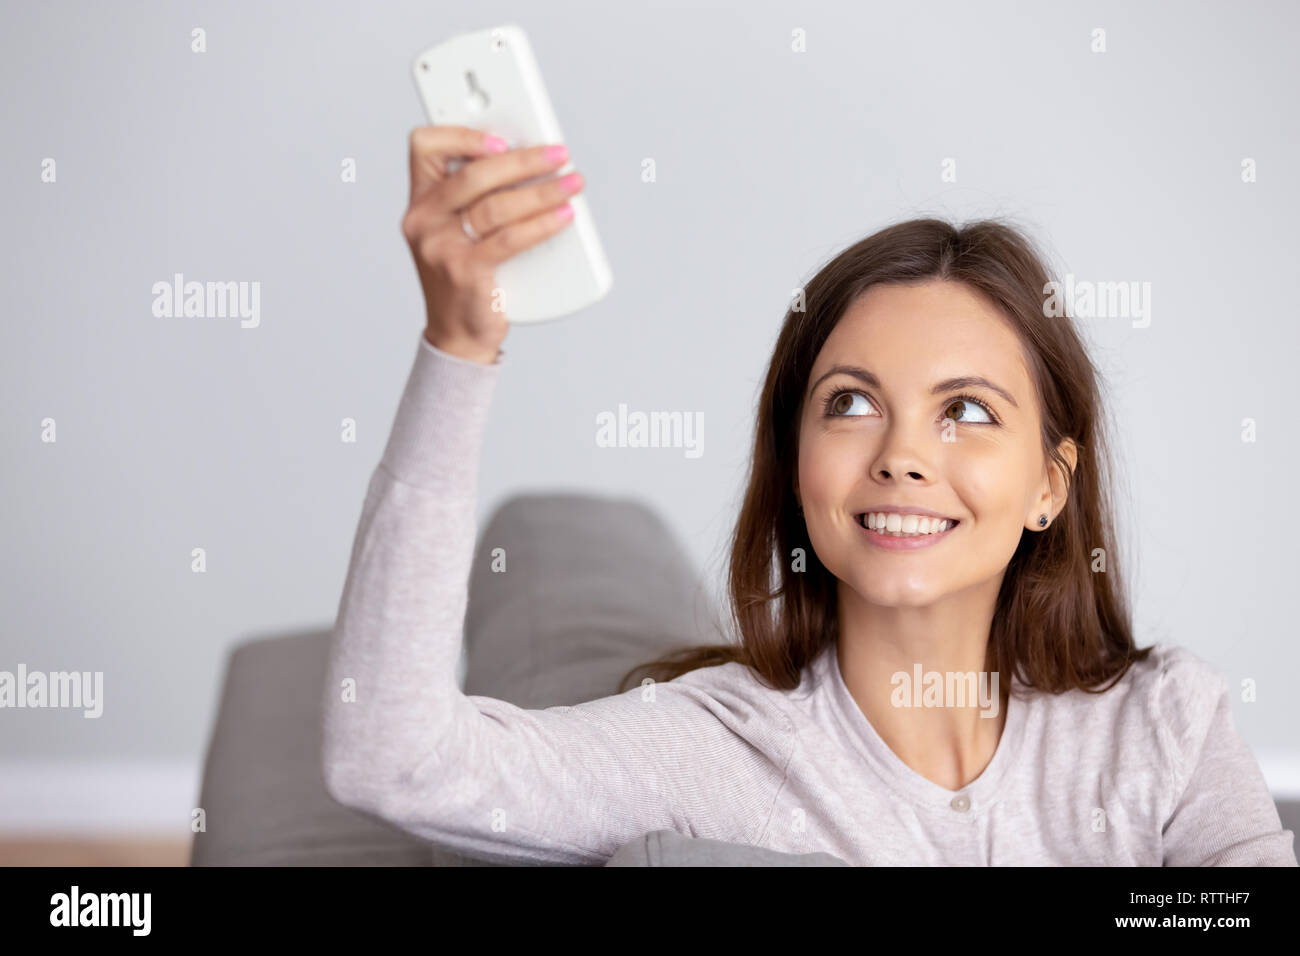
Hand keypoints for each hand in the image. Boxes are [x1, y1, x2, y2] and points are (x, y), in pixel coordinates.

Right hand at [400, 125, 583, 363]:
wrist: (457, 335)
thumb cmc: (465, 277)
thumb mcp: (458, 231)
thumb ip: (478, 197)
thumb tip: (531, 164)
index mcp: (420, 202)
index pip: (425, 147)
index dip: (462, 135)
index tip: (502, 138)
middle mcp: (424, 221)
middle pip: (473, 174)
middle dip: (522, 160)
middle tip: (559, 155)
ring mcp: (441, 247)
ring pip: (495, 206)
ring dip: (541, 191)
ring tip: (572, 185)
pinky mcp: (465, 271)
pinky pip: (509, 239)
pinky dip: (541, 225)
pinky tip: (563, 216)